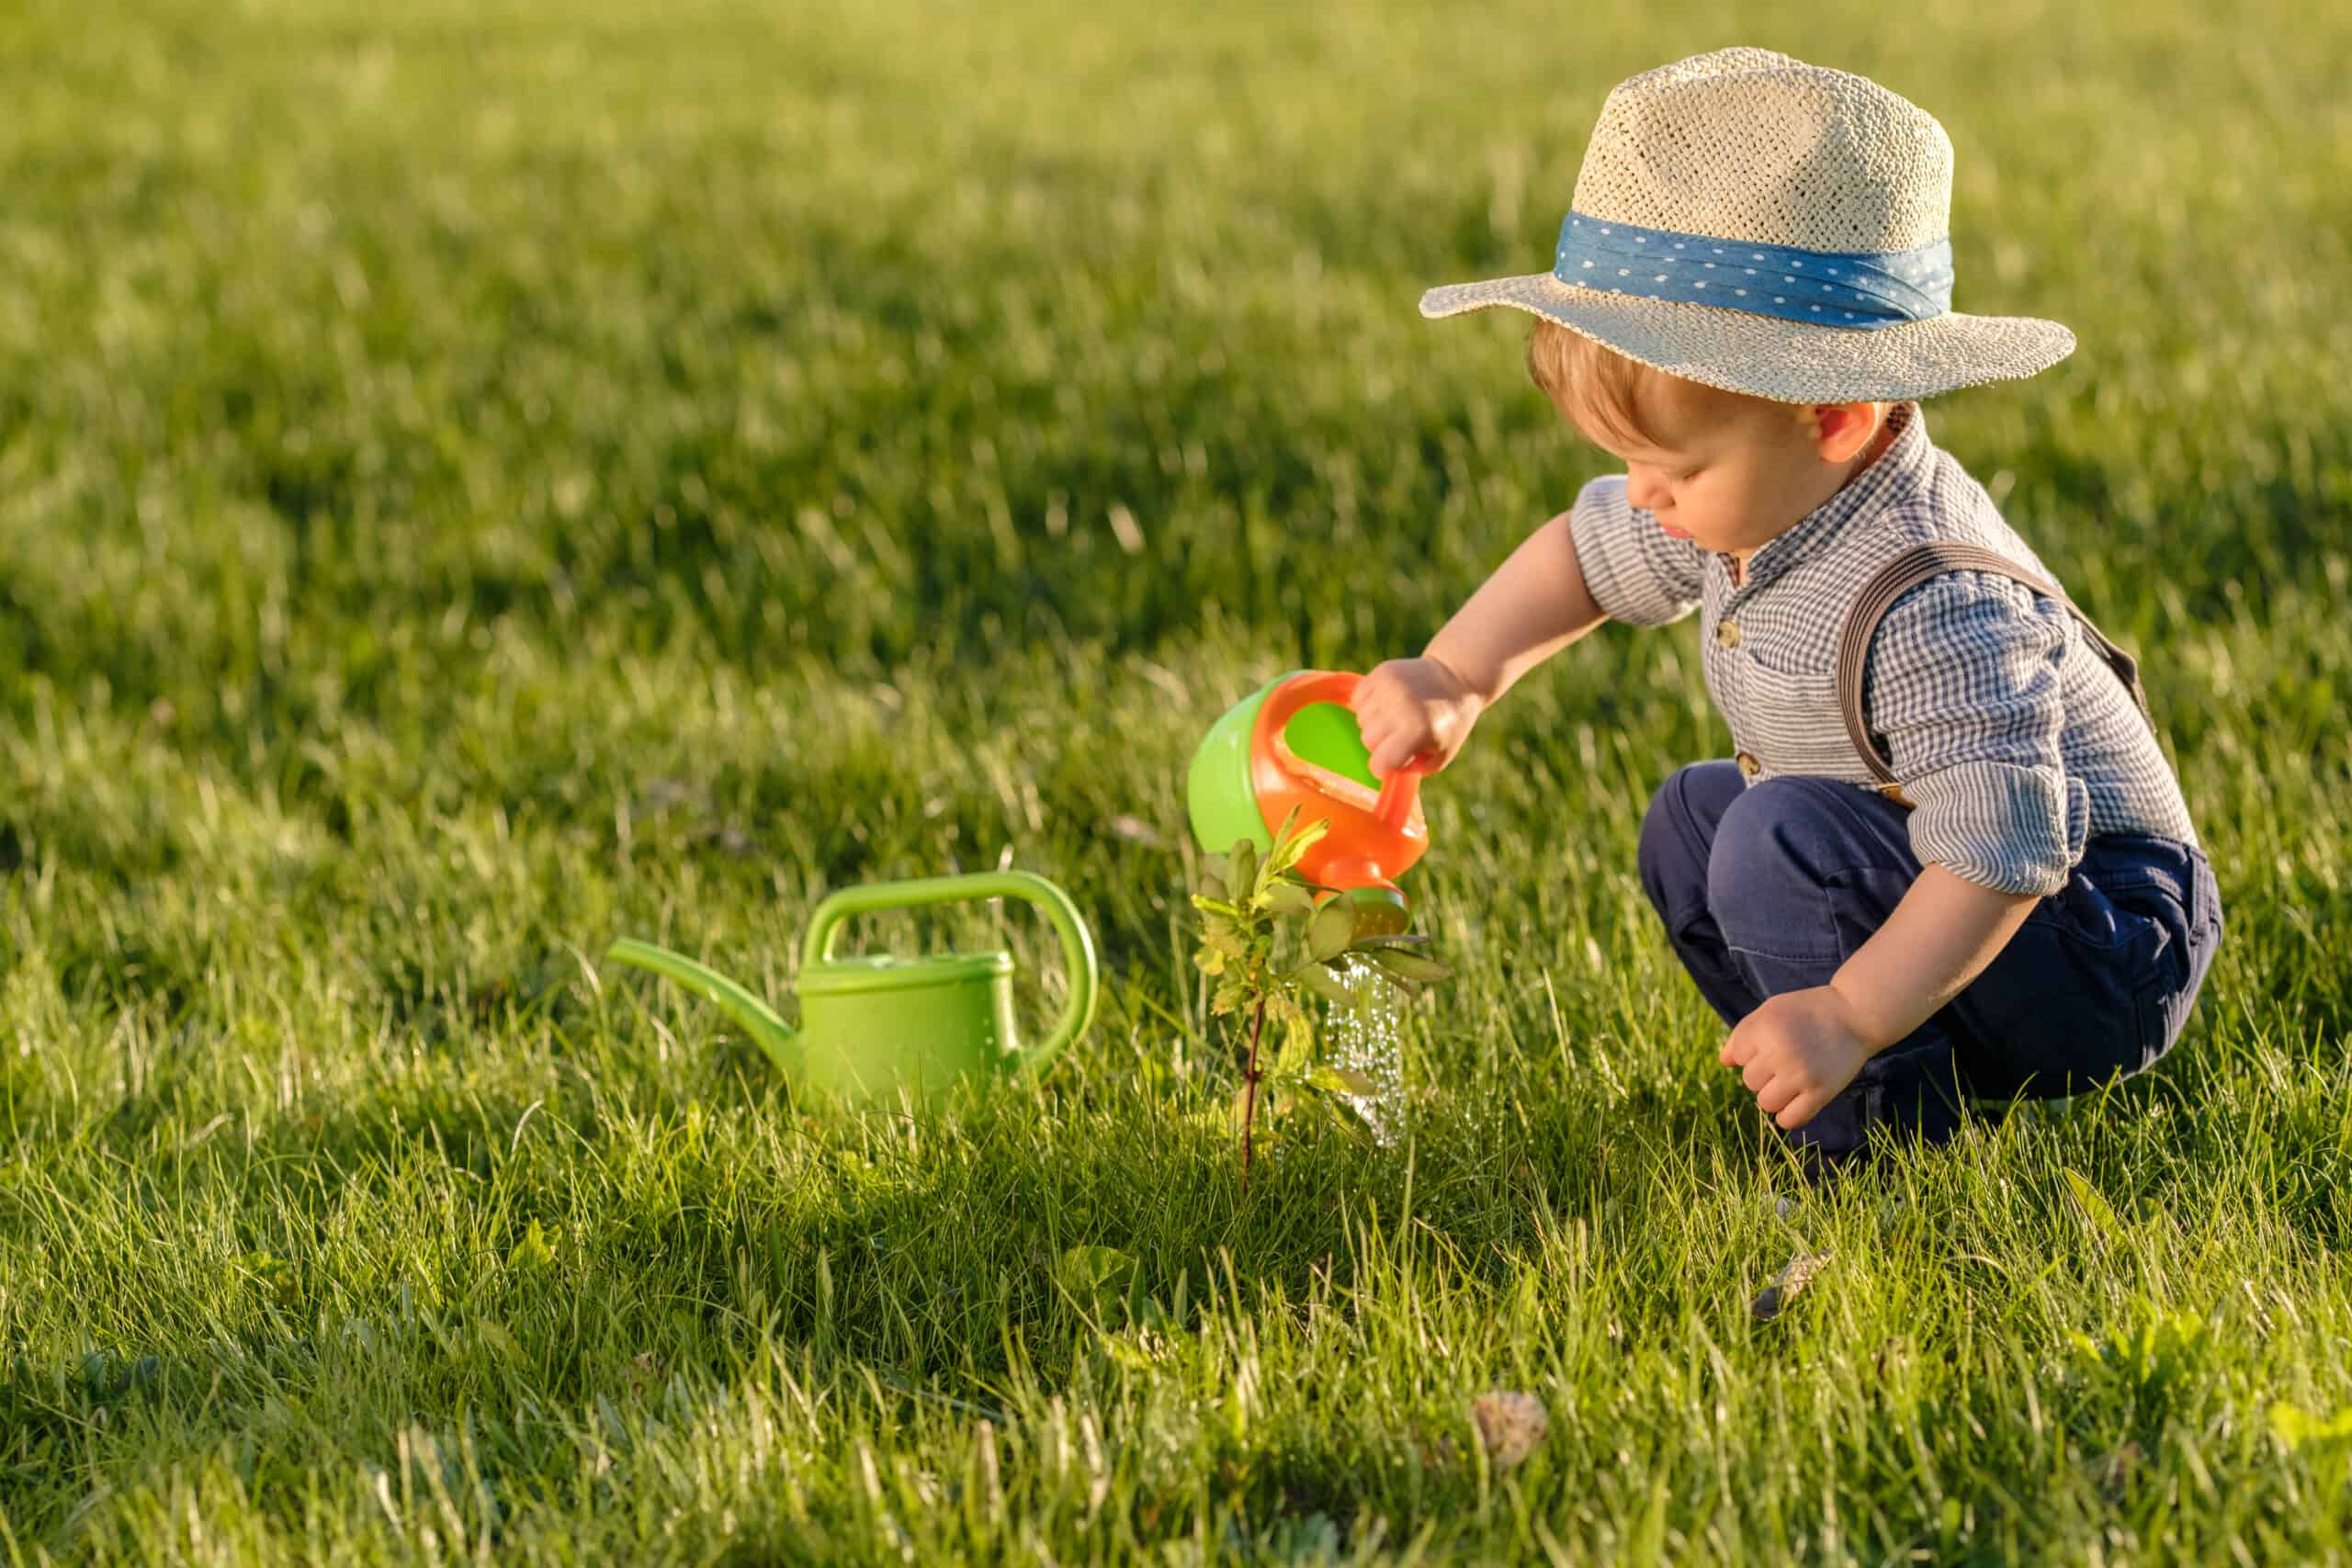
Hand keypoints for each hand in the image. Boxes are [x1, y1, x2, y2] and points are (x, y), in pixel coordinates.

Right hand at [1351, 657, 1484, 776]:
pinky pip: (1358, 698)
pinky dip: (1368, 704)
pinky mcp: (1382, 672)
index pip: (1380, 762)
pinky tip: (1387, 702)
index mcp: (1417, 731)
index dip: (1384, 767)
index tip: (1393, 761)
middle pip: (1367, 740)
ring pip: (1361, 719)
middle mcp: (1400, 707)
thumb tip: (1387, 767)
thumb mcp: (1441, 756)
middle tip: (1400, 735)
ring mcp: (1389, 686)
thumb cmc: (1449, 723)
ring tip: (1396, 715)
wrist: (1457, 678)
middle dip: (1381, 744)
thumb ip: (1413, 769)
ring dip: (1375, 722)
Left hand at [1718, 986, 1877, 1130]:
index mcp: (1765, 1028)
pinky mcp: (1821, 1093)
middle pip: (1750, 1081)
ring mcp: (1801, 1074)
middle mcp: (1780, 1052)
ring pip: (1765, 1103)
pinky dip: (1787, 1116)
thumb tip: (1724, 1062)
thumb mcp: (1770, 1010)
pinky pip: (1789, 1120)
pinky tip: (1795, 1101)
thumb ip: (1743, 1034)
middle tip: (1786, 1060)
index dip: (1752, 1052)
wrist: (1855, 1014)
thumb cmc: (1807, 1011)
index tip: (1771, 1044)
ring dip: (1774, 1095)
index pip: (1737, 1056)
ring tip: (1790, 1080)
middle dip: (1763, 1073)